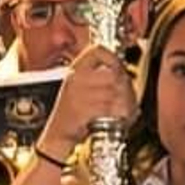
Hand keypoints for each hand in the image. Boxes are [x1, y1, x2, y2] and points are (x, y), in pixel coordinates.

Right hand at [38, 47, 135, 161]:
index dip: (113, 58)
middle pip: (112, 74)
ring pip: (113, 93)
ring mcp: (77, 94)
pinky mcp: (81, 110)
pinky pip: (108, 108)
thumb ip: (98, 76)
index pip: (98, 50)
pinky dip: (117, 114)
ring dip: (124, 103)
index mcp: (75, 69)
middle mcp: (75, 78)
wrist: (58, 133)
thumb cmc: (73, 111)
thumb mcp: (80, 87)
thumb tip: (122, 71)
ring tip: (124, 108)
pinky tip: (117, 117)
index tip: (119, 69)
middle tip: (127, 95)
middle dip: (125, 87)